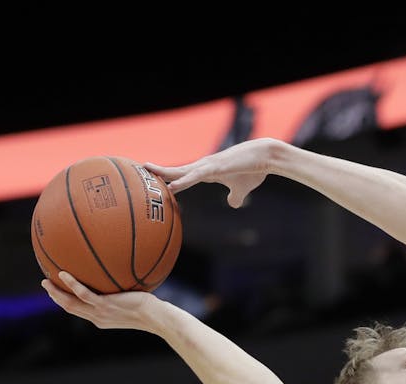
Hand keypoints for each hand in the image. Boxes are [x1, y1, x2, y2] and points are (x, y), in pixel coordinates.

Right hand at [41, 272, 160, 330]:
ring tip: (46, 281)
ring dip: (56, 293)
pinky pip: (83, 294)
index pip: (79, 310)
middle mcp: (97, 318)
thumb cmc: (150, 309)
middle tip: (45, 284)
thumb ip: (123, 293)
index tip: (58, 291)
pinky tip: (63, 273)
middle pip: (69, 307)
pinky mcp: (105, 306)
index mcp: (101, 318)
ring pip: (71, 304)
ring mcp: (100, 313)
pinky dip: (71, 284)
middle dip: (55, 297)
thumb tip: (124, 277)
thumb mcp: (133, 302)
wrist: (156, 318)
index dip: (66, 301)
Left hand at [145, 139, 275, 207]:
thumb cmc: (253, 170)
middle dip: (159, 171)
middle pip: (177, 169)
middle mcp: (204, 166)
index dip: (168, 176)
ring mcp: (208, 166)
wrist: (266, 157)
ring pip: (182, 171)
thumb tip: (233, 204)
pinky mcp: (216, 168)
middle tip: (140, 170)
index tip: (152, 178)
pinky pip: (195, 176)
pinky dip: (183, 181)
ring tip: (149, 171)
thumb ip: (235, 197)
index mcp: (207, 171)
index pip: (183, 174)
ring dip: (165, 172)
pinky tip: (172, 187)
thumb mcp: (242, 189)